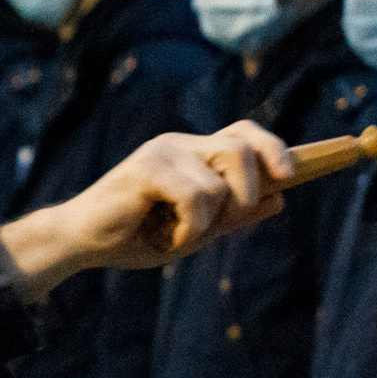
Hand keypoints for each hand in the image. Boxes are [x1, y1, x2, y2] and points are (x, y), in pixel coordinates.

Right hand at [0, 121, 292, 300]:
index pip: (245, 134)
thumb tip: (279, 200)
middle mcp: (183, 144)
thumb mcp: (196, 230)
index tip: (291, 174)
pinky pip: (195, 198)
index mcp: (196, 154)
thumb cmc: (138, 235)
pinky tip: (164, 236)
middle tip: (218, 224)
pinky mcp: (147, 166)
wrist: (85, 243)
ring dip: (206, 225)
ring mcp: (164, 151)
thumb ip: (234, 215)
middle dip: (245, 194)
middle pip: (242, 149)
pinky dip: (188, 229)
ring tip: (176, 234)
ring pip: (219, 186)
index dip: (274, 147)